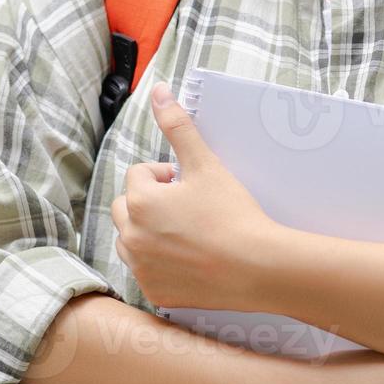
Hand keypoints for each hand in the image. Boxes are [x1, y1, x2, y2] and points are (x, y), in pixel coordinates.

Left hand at [112, 82, 281, 311]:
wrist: (257, 266)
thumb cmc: (232, 213)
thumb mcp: (206, 164)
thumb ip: (178, 126)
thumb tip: (157, 90)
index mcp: (140, 202)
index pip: (139, 175)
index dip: (166, 176)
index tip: (190, 185)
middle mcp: (131, 237)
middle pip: (126, 207)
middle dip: (150, 202)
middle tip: (187, 206)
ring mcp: (141, 268)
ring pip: (131, 239)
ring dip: (149, 231)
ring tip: (187, 232)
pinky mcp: (154, 293)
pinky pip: (146, 270)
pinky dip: (160, 263)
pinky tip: (190, 258)